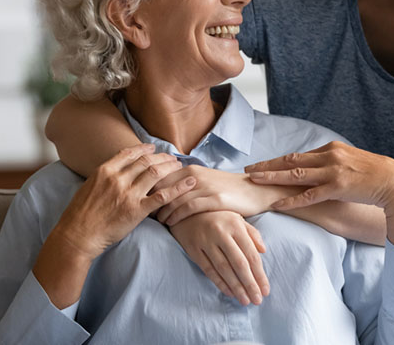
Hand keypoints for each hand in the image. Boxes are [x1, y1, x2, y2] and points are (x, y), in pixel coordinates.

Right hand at [52, 144, 196, 261]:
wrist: (77, 235)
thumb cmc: (80, 214)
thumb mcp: (88, 187)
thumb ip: (105, 177)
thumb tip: (116, 170)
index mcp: (105, 171)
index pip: (129, 153)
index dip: (144, 149)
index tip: (153, 148)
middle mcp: (118, 179)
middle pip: (146, 161)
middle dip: (161, 157)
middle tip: (171, 157)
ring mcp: (128, 194)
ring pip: (156, 173)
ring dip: (170, 167)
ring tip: (179, 166)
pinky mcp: (137, 210)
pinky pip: (162, 196)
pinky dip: (178, 188)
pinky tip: (188, 183)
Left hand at [152, 165, 298, 225]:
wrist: (254, 190)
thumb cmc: (227, 189)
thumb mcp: (205, 181)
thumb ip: (185, 184)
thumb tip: (164, 192)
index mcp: (190, 169)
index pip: (160, 177)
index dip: (148, 189)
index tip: (139, 200)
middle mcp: (195, 175)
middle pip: (163, 187)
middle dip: (151, 200)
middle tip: (142, 213)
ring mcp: (205, 187)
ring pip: (174, 198)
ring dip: (161, 211)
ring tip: (155, 221)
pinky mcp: (214, 199)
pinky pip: (189, 208)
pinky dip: (176, 216)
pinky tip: (171, 224)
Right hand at [168, 211, 268, 305]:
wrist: (187, 211)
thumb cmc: (218, 217)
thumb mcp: (237, 219)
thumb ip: (252, 233)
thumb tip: (264, 251)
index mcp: (235, 225)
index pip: (251, 254)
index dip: (259, 274)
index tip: (265, 290)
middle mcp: (221, 233)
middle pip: (239, 264)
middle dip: (249, 284)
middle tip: (257, 300)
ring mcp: (206, 241)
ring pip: (223, 269)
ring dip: (236, 287)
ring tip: (244, 300)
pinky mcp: (193, 249)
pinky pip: (208, 270)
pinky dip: (219, 283)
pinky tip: (229, 292)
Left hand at [246, 141, 393, 253]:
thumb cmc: (378, 175)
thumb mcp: (353, 163)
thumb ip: (336, 165)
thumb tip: (323, 170)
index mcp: (333, 149)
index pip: (299, 154)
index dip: (279, 160)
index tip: (263, 164)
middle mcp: (330, 156)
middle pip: (291, 160)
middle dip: (268, 165)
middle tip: (248, 170)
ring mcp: (333, 171)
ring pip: (295, 173)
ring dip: (272, 177)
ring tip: (254, 180)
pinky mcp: (338, 187)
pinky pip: (309, 195)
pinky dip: (291, 199)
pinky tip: (277, 203)